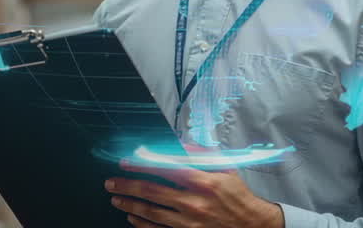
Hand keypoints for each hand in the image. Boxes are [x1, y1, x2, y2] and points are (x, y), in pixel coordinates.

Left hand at [106, 159, 284, 227]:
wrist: (251, 225)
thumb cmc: (237, 195)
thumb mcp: (226, 167)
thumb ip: (202, 153)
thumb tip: (180, 143)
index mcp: (203, 182)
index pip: (166, 169)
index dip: (143, 163)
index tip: (127, 160)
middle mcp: (193, 203)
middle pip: (152, 192)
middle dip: (127, 186)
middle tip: (111, 182)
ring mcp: (189, 222)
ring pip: (150, 213)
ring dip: (129, 205)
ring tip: (115, 198)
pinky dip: (141, 224)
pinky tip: (132, 217)